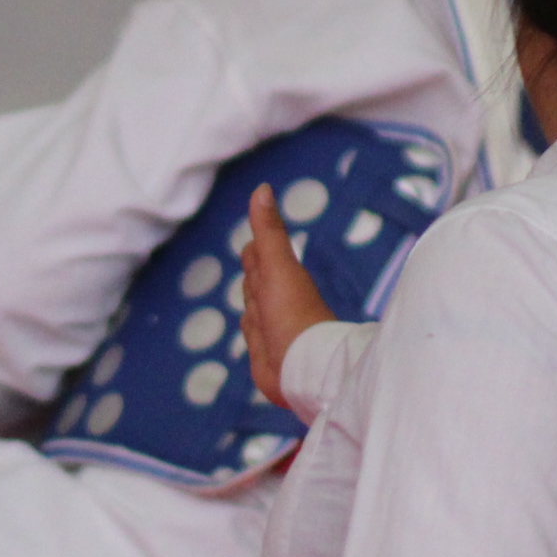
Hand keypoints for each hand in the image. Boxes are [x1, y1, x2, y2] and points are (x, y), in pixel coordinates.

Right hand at [242, 185, 337, 409]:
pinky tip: (258, 333)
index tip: (254, 248)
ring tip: (264, 311)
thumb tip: (262, 189)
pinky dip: (252, 333)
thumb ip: (268, 232)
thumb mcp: (277, 266)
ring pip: (252, 309)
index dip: (255, 251)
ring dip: (252, 308)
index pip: (259, 255)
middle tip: (259, 280)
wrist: (304, 368)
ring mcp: (271, 326)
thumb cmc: (293, 313)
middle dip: (252, 279)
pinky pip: (252, 335)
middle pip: (254, 282)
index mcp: (280, 275)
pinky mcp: (265, 351)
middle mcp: (276, 299)